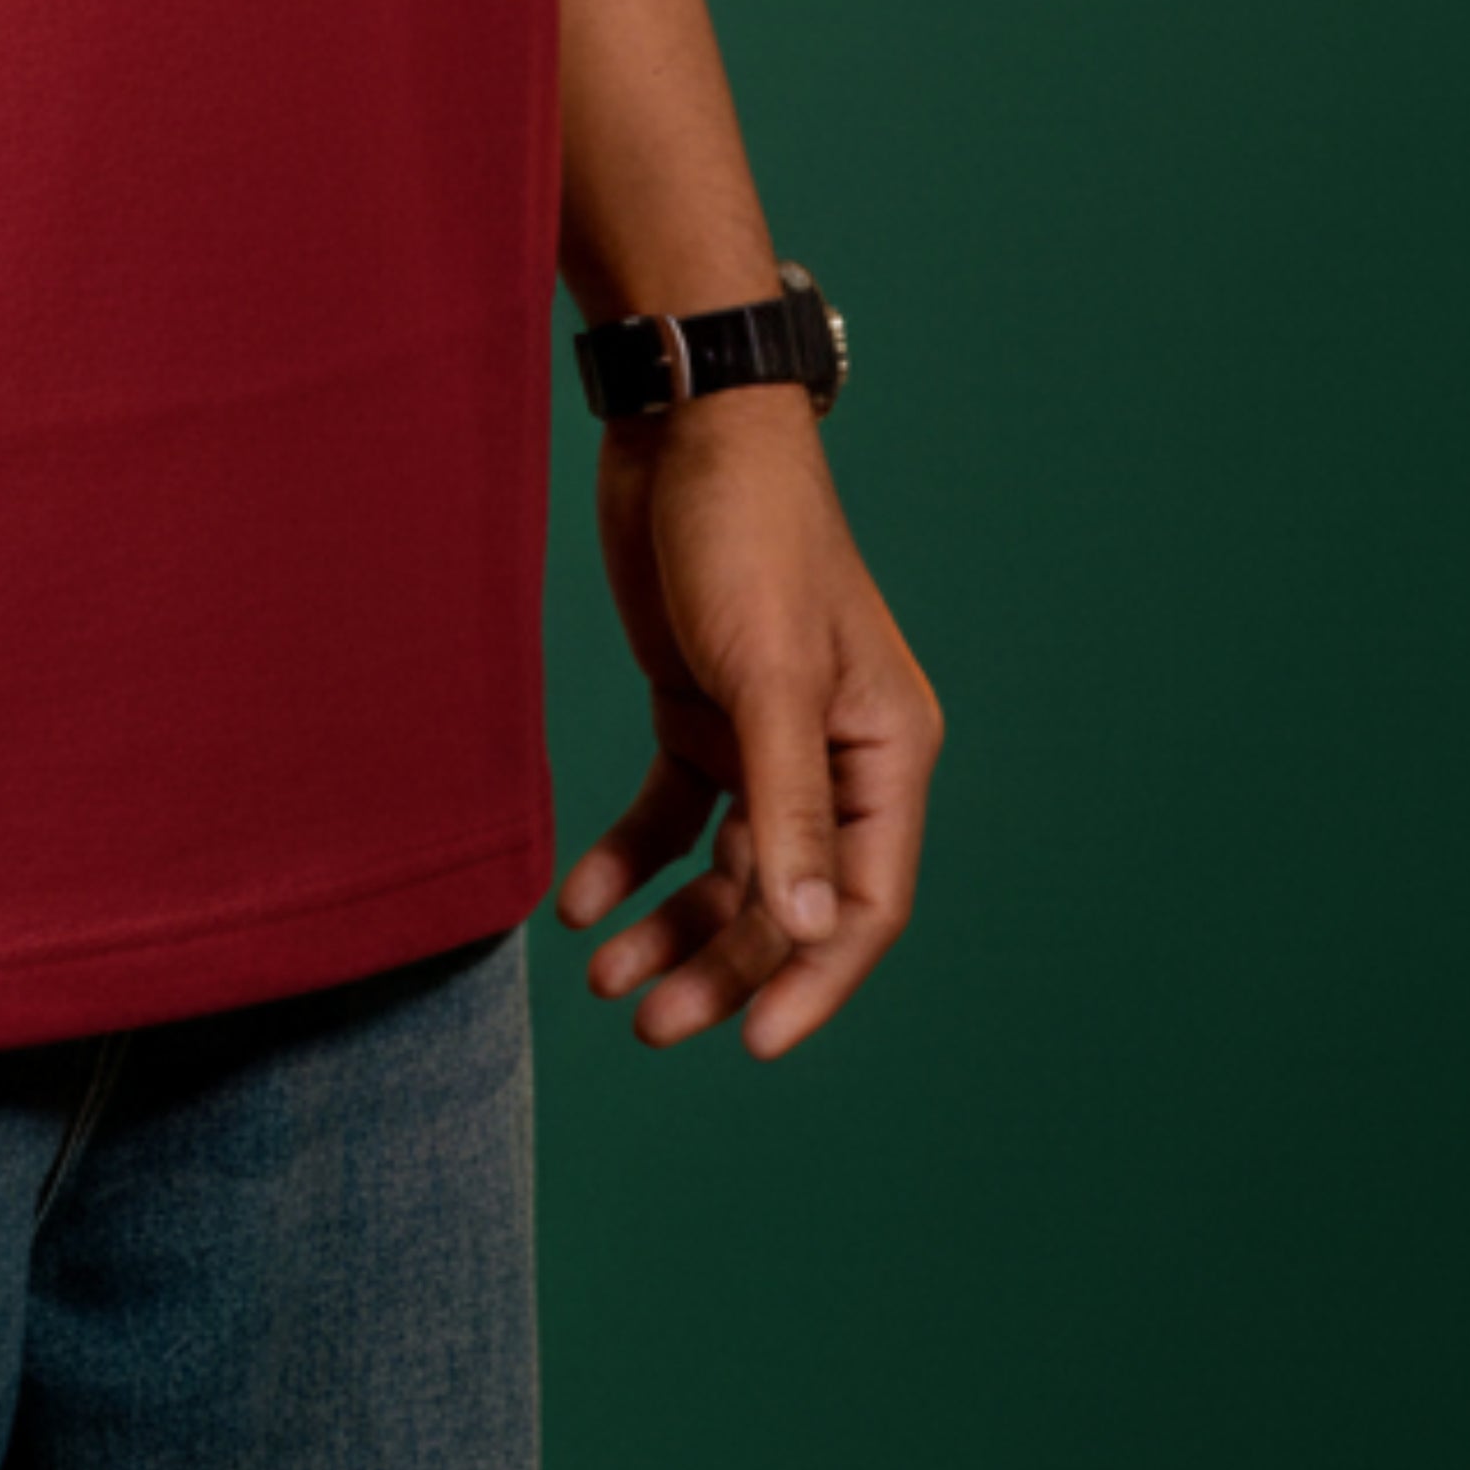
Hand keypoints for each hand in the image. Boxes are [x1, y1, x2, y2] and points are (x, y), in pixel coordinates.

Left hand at [555, 390, 941, 1059]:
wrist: (680, 425)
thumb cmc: (746, 535)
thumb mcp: (765, 675)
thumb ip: (788, 805)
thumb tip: (812, 928)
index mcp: (886, 752)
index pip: (866, 904)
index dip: (813, 980)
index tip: (750, 1044)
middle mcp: (836, 756)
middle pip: (787, 899)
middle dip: (723, 965)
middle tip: (647, 1024)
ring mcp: (764, 737)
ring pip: (727, 870)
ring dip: (672, 927)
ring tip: (606, 979)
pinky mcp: (701, 708)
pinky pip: (673, 812)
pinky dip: (631, 858)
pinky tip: (582, 900)